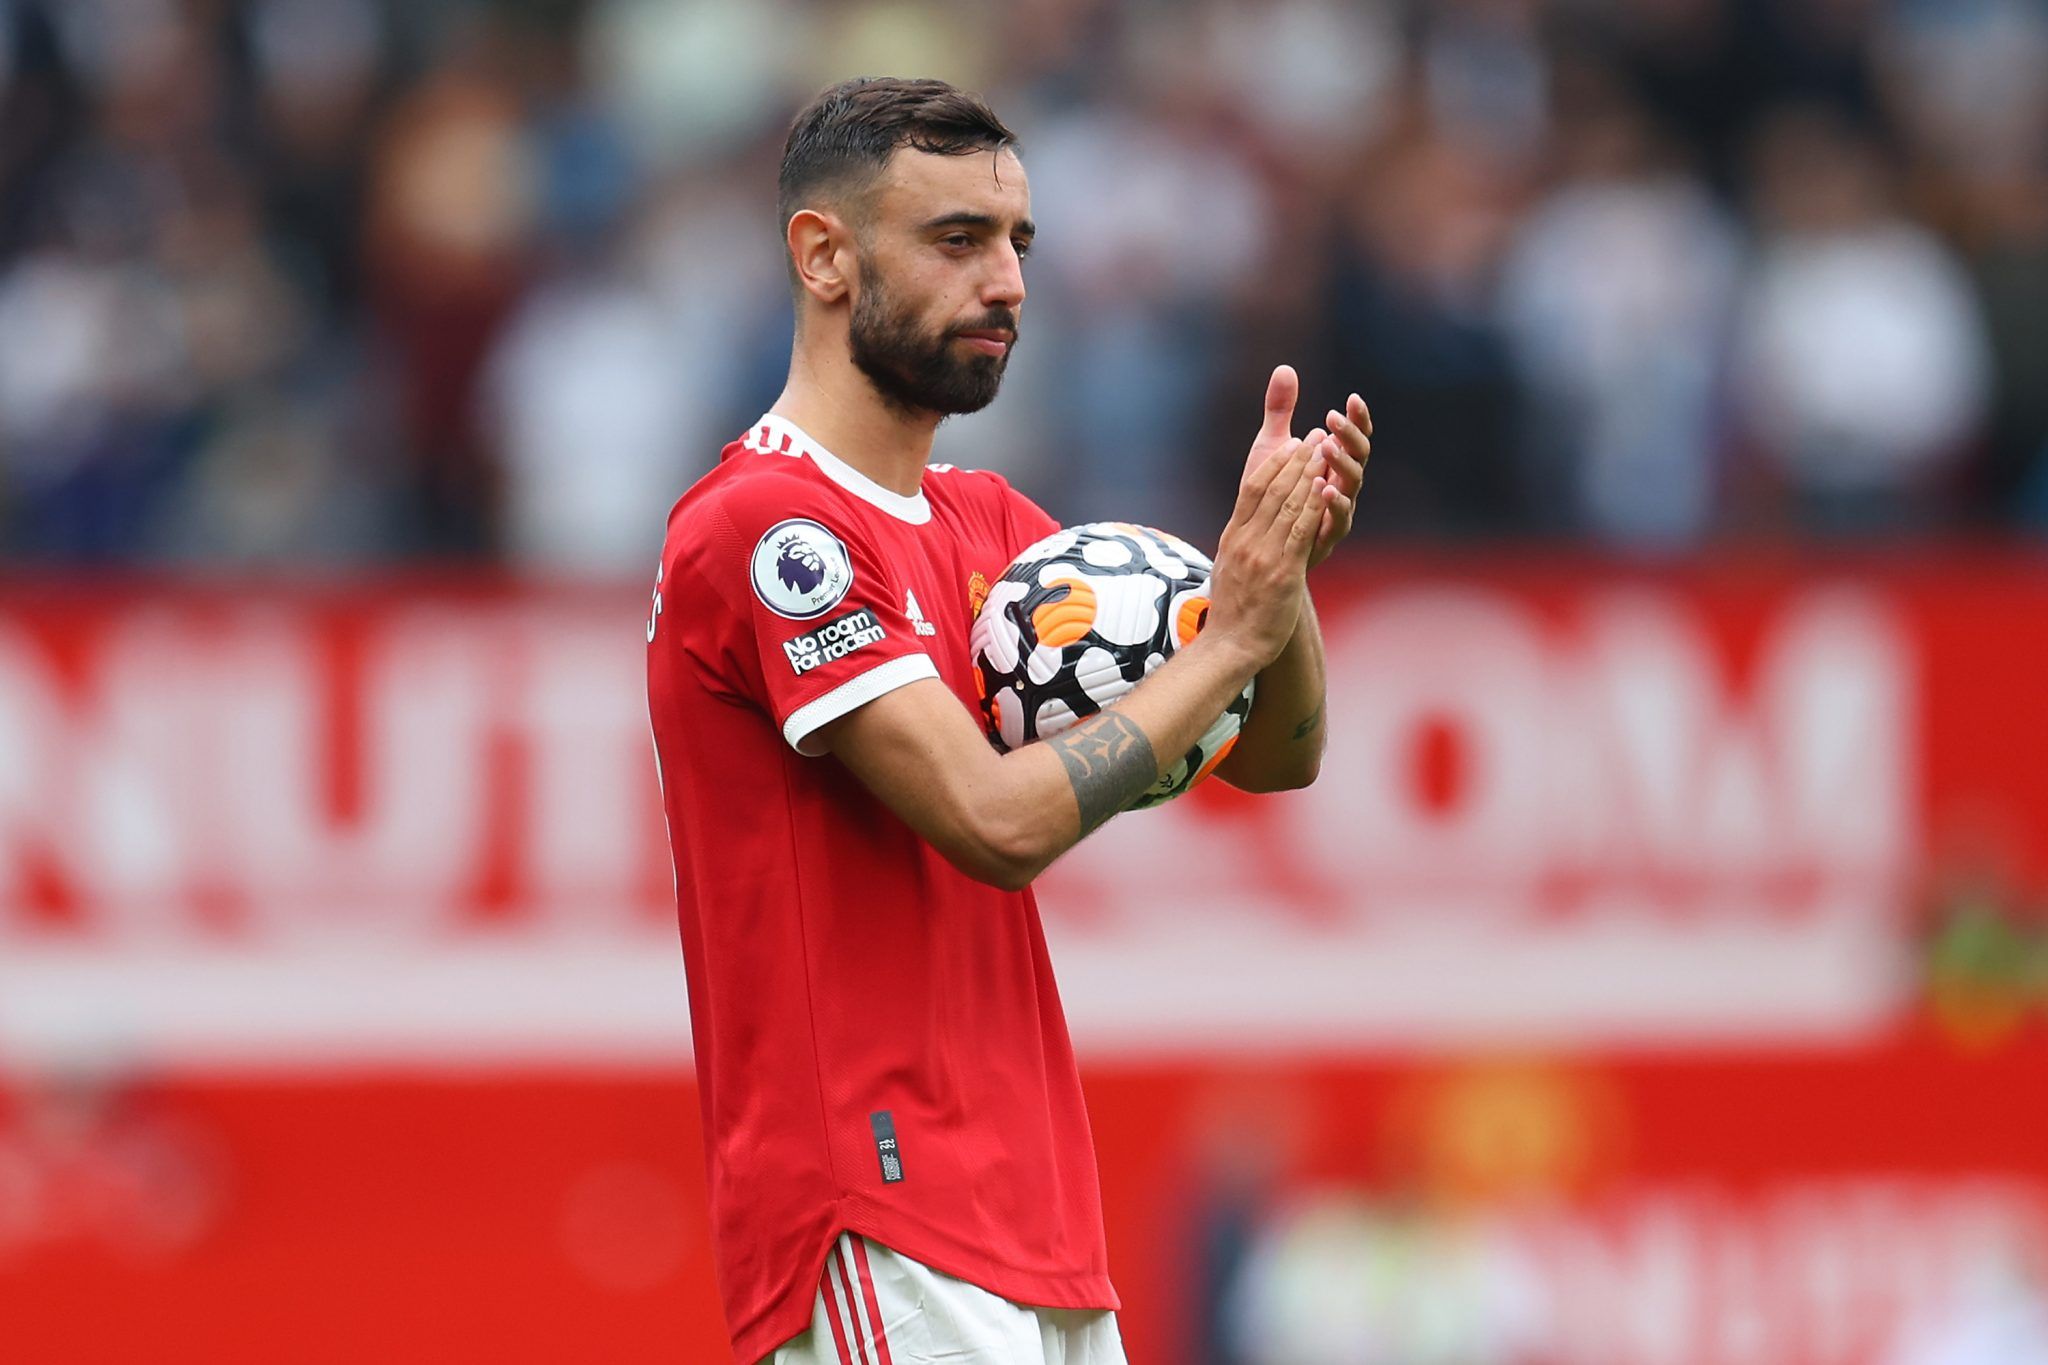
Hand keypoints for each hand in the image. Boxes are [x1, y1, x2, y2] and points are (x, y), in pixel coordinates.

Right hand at [1205, 435, 1327, 669]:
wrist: (1231, 645)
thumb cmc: (1234, 611)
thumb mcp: (1229, 569)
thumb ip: (1240, 544)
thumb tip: (1247, 527)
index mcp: (1233, 537)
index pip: (1252, 489)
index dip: (1274, 463)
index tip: (1291, 444)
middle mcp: (1246, 541)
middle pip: (1271, 489)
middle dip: (1296, 460)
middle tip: (1316, 436)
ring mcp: (1263, 556)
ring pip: (1288, 505)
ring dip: (1309, 474)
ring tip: (1327, 451)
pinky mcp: (1282, 573)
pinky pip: (1300, 532)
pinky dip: (1313, 507)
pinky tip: (1325, 488)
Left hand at [1240, 366, 1370, 569]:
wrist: (1257, 548)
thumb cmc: (1269, 495)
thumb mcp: (1272, 448)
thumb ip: (1280, 412)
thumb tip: (1285, 368)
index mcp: (1332, 463)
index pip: (1353, 436)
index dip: (1357, 420)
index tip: (1352, 398)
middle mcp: (1341, 484)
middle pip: (1359, 457)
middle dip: (1349, 437)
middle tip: (1332, 418)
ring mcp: (1337, 510)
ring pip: (1352, 485)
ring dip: (1342, 464)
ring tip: (1328, 447)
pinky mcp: (1326, 536)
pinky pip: (1340, 519)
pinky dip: (1335, 503)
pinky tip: (1324, 487)